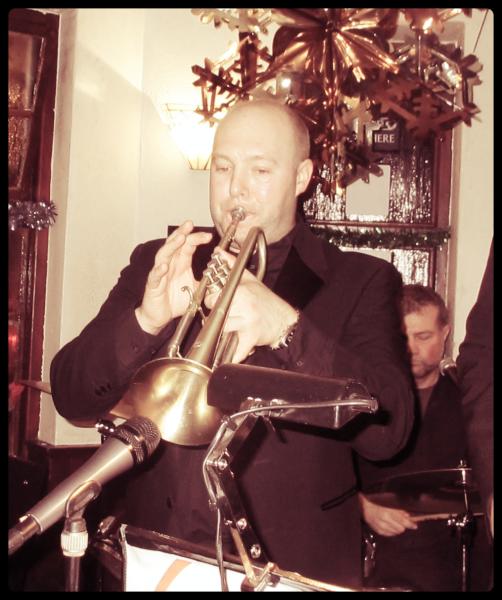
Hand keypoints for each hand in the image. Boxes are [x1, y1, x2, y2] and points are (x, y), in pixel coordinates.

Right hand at [135, 221, 211, 333]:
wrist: (160, 316)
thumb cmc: (176, 301)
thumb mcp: (197, 289)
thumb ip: (207, 280)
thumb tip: (222, 275)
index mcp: (180, 264)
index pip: (188, 245)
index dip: (196, 238)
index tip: (209, 236)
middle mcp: (170, 265)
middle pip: (175, 244)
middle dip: (182, 233)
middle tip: (190, 224)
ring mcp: (160, 274)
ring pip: (163, 255)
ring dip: (172, 246)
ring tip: (180, 238)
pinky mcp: (153, 286)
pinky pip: (155, 276)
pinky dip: (159, 270)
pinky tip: (163, 266)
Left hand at [204, 248, 298, 362]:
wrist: (285, 320)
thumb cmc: (266, 300)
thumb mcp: (250, 279)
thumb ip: (232, 265)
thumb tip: (219, 252)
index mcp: (242, 291)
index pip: (213, 297)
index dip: (211, 300)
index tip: (215, 302)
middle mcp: (245, 305)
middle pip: (216, 313)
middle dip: (217, 315)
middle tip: (223, 315)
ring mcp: (248, 322)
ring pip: (223, 329)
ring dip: (223, 332)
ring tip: (230, 328)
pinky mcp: (252, 337)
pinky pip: (237, 349)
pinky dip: (233, 354)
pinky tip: (232, 352)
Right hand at [359, 493, 417, 536]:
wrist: (363, 505)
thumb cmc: (377, 501)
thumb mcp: (389, 502)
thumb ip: (399, 509)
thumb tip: (408, 516)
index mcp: (388, 512)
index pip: (403, 522)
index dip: (411, 524)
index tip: (415, 526)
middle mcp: (385, 520)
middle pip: (401, 529)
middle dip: (403, 525)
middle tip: (402, 521)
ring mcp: (381, 527)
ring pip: (396, 532)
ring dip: (397, 528)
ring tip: (395, 523)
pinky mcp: (378, 531)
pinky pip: (389, 534)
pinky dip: (392, 531)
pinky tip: (390, 526)